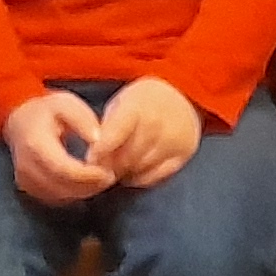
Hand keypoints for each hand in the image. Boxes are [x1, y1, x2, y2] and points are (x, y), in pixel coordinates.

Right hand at [0, 90, 114, 203]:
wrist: (21, 122)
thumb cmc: (46, 111)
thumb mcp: (66, 104)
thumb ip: (82, 119)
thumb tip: (97, 139)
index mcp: (35, 144)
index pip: (62, 168)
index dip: (87, 175)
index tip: (107, 172)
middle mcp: (26, 166)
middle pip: (61, 186)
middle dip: (89, 186)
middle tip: (110, 177)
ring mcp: (25, 180)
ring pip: (59, 197)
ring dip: (84, 192)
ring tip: (101, 179)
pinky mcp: (29, 188)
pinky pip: (55, 199)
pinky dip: (74, 194)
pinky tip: (87, 184)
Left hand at [91, 76, 205, 189]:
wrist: (178, 98)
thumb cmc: (140, 104)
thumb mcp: (120, 105)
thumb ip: (107, 130)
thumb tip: (95, 159)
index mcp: (136, 107)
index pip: (114, 134)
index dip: (100, 151)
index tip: (91, 160)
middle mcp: (157, 123)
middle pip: (126, 157)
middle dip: (112, 165)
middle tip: (104, 166)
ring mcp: (173, 140)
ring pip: (140, 169)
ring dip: (125, 172)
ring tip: (119, 166)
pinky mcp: (184, 154)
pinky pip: (155, 177)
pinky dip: (141, 178)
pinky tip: (135, 170)